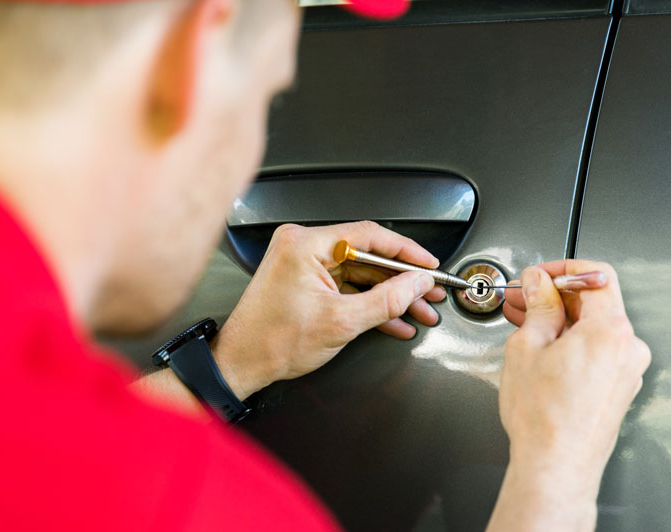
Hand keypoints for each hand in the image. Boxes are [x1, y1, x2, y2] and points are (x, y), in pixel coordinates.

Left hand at [210, 221, 445, 398]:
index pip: (370, 236)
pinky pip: (348, 286)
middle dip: (402, 280)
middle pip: (368, 255)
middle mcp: (303, 246)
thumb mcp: (341, 322)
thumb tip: (417, 284)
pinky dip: (370, 302)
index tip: (429, 265)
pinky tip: (394, 319)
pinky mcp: (306, 281)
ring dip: (390, 295)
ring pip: (361, 273)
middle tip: (429, 292)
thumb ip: (386, 300)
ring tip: (419, 310)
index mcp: (306, 244)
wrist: (241, 364)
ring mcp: (304, 263)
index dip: (406, 252)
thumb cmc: (272, 341)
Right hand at [488, 260, 649, 530]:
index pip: (597, 275)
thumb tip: (538, 283)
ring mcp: (628, 370)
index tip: (539, 275)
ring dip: (561, 319)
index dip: (563, 270)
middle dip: (555, 296)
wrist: (556, 466)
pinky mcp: (620, 387)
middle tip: (523, 298)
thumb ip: (538, 305)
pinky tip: (543, 348)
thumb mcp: (527, 346)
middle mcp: (629, 348)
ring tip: (525, 323)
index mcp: (611, 330)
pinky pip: (598, 350)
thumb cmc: (544, 418)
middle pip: (595, 301)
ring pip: (594, 327)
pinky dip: (572, 342)